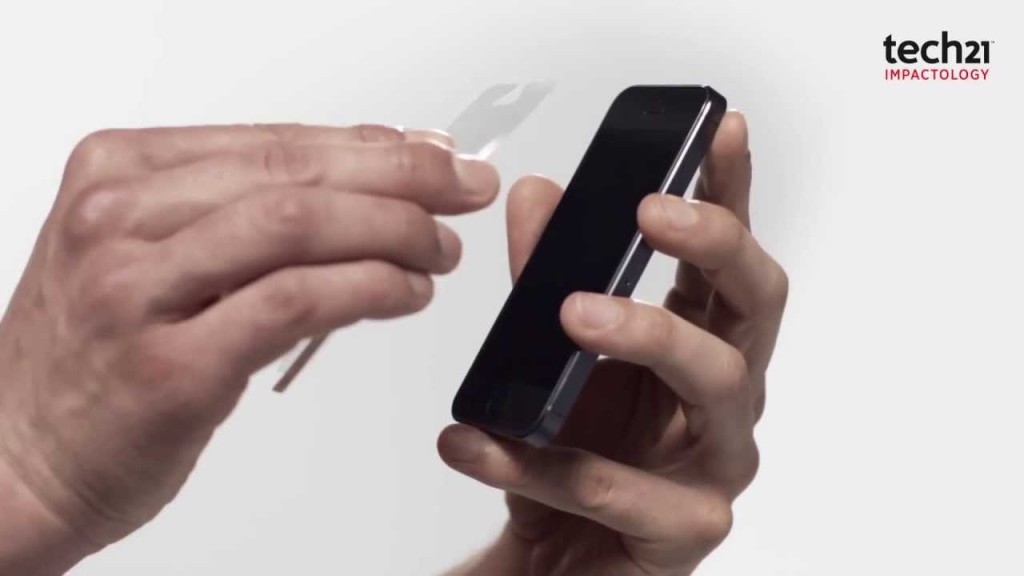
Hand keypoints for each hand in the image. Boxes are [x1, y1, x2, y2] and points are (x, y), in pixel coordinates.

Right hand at [0, 124, 497, 572]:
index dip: (370, 144)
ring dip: (392, 230)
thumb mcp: (148, 257)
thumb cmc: (91, 358)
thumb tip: (364, 180)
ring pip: (297, 227)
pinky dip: (367, 287)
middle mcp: (119, 221)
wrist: (16, 459)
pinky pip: (294, 303)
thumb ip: (240, 214)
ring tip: (439, 248)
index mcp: (117, 176)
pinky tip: (406, 292)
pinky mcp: (169, 368)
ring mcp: (137, 292)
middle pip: (292, 174)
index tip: (433, 153)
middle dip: (399, 176)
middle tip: (461, 188)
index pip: (272, 140)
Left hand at [439, 112, 785, 574]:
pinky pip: (630, 493)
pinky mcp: (686, 527)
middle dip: (713, 243)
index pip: (725, 253)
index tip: (717, 130)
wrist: (549, 557)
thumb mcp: (548, 354)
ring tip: (569, 311)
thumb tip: (538, 195)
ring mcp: (714, 460)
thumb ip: (543, 276)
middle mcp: (721, 392)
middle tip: (652, 211)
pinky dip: (553, 464)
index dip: (730, 188)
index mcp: (697, 338)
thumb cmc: (570, 451)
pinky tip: (488, 445)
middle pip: (755, 302)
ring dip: (645, 334)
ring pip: (718, 382)